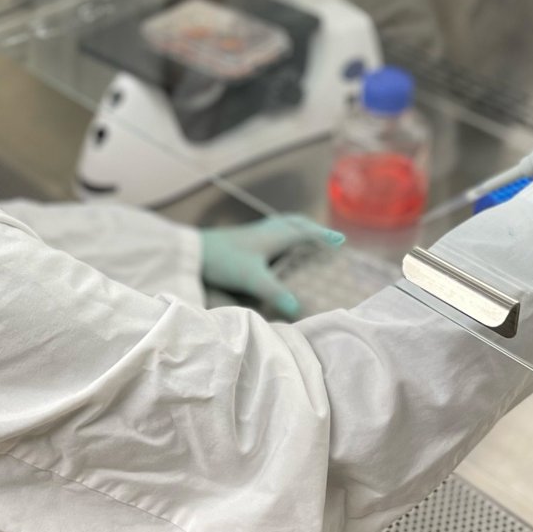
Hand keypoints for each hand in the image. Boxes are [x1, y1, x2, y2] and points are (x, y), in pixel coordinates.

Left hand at [199, 215, 343, 318]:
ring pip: (280, 224)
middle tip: (325, 235)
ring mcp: (252, 233)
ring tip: (304, 236)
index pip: (304, 232)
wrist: (191, 252)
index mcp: (273, 236)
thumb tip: (297, 309)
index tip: (341, 240)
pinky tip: (273, 245)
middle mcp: (265, 231)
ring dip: (295, 228)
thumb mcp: (251, 278)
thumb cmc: (223, 261)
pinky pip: (268, 230)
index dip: (323, 236)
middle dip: (311, 228)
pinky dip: (280, 233)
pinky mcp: (241, 238)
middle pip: (293, 223)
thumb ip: (274, 292)